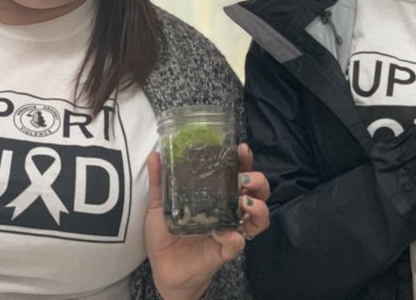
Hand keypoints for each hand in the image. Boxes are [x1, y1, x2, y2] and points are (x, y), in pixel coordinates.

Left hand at [144, 143, 269, 299]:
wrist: (162, 267)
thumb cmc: (166, 233)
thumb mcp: (160, 205)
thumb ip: (158, 181)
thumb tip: (154, 155)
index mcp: (219, 192)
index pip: (239, 171)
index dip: (245, 160)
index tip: (242, 149)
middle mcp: (230, 208)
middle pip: (258, 190)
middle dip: (258, 180)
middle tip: (244, 178)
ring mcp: (232, 228)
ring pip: (261, 216)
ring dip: (258, 206)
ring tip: (244, 202)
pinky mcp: (226, 250)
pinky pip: (239, 242)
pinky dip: (234, 236)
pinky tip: (223, 232)